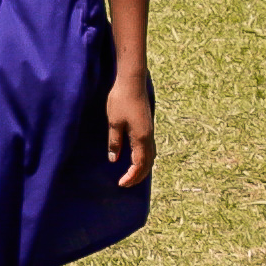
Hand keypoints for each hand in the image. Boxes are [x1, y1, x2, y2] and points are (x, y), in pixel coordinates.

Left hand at [100, 62, 156, 188]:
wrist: (132, 81)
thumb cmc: (121, 100)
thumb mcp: (114, 122)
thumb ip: (114, 142)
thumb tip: (114, 159)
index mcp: (141, 138)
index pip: (139, 165)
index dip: (131, 177)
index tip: (121, 184)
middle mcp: (148, 137)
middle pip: (148, 163)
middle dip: (138, 176)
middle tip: (126, 184)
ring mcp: (150, 131)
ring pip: (151, 156)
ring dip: (143, 168)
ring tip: (132, 174)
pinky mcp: (147, 125)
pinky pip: (149, 148)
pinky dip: (144, 158)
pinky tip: (136, 157)